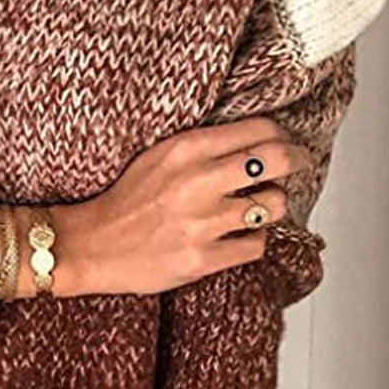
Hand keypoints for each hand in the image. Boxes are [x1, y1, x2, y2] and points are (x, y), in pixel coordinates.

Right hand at [54, 116, 312, 296]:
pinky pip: (256, 246)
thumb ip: (202, 145)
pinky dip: (252, 240)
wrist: (91, 245)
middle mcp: (198, 181)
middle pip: (277, 160)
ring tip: (257, 207)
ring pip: (274, 205)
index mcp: (186, 149)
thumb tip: (254, 140)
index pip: (259, 130)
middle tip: (297, 165)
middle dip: (296, 161)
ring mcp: (202, 222)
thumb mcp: (158, 155)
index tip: (284, 143)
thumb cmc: (126, 200)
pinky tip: (237, 235)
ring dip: (272, 206)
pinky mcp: (203, 258)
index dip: (281, 136)